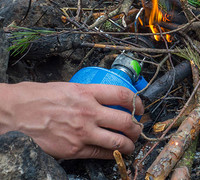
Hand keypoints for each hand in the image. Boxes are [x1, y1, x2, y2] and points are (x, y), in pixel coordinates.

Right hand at [0, 82, 143, 158]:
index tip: (140, 108)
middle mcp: (88, 112)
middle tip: (138, 128)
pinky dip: (113, 154)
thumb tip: (108, 98)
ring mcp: (82, 132)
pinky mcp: (74, 149)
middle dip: (137, 127)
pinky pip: (101, 154)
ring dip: (130, 144)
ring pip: (118, 141)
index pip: (123, 95)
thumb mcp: (70, 86)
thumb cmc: (40, 97)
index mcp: (88, 92)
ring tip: (131, 144)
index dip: (137, 102)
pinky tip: (116, 152)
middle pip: (125, 121)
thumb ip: (91, 93)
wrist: (17, 112)